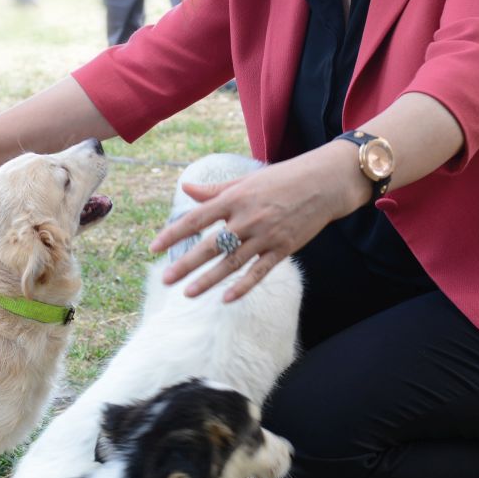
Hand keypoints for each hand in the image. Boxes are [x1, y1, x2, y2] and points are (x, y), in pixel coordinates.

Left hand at [149, 146, 370, 301]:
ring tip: (187, 293)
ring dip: (208, 280)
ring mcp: (266, 235)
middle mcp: (247, 218)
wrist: (324, 184)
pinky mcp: (283, 248)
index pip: (197, 218)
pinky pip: (259, 271)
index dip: (174, 233)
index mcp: (235, 198)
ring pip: (232, 263)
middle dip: (186, 264)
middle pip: (210, 245)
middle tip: (165, 279)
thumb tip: (186, 189)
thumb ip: (215, 190)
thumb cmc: (283, 178)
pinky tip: (227, 298)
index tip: (154, 247)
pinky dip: (243, 286)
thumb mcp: (246, 180)